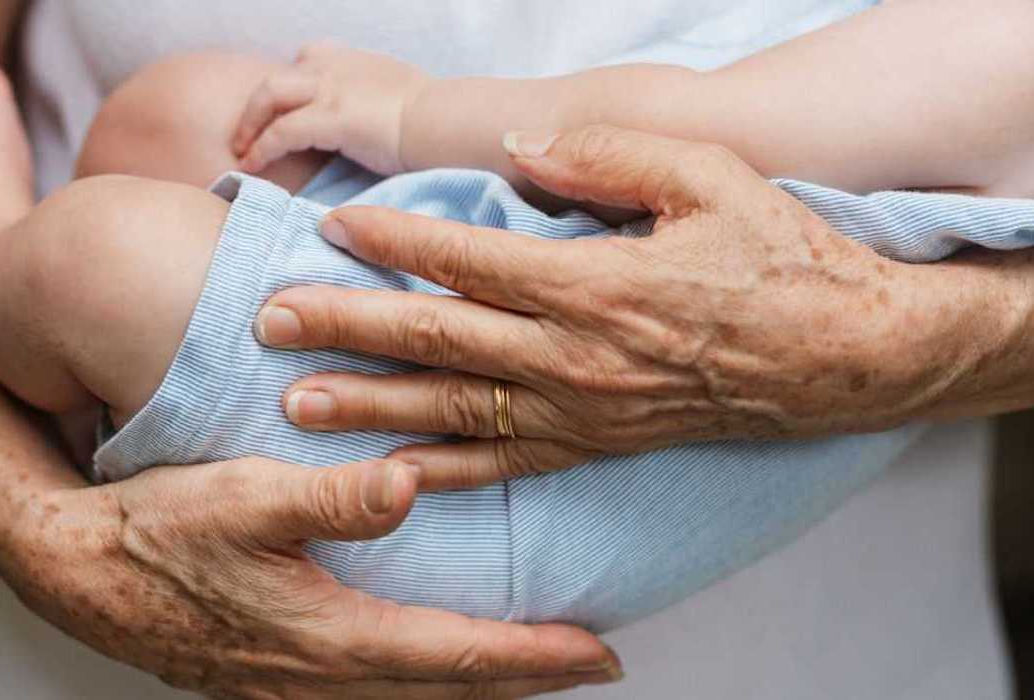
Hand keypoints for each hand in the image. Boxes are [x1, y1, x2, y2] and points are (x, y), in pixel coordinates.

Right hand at [0, 443, 619, 697]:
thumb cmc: (156, 530)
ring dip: (477, 686)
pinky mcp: (272, 678)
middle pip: (445, 692)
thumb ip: (330, 500)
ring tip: (530, 665)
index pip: (453, 656)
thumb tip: (412, 485)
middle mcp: (316, 676)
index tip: (597, 653)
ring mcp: (292, 687)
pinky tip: (430, 669)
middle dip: (524, 679)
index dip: (531, 657)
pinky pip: (370, 694)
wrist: (75, 571)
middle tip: (591, 664)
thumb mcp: (240, 497)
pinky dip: (421, 685)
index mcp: (324, 634)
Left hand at [231, 41, 431, 175]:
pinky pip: (282, 131)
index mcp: (355, 63)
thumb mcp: (403, 98)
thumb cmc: (434, 120)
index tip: (285, 108)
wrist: (444, 121)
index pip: (311, 59)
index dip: (293, 84)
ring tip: (243, 151)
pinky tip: (252, 166)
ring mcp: (330, 88)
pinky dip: (262, 149)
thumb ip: (381, 104)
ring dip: (251, 124)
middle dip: (258, 106)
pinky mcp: (328, 116)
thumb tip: (383, 126)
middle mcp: (336, 67)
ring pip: (270, 95)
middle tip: (247, 134)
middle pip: (279, 78)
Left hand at [251, 125, 984, 487]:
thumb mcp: (706, 178)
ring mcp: (581, 409)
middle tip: (270, 319)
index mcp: (594, 283)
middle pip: (437, 340)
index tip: (333, 226)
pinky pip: (505, 464)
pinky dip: (442, 471)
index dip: (394, 241)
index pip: (468, 260)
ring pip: (452, 410)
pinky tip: (388, 475)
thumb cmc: (778, 257)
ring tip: (296, 401)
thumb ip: (606, 159)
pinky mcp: (595, 443)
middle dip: (346, 326)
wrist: (840, 355)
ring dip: (369, 405)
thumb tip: (522, 148)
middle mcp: (574, 356)